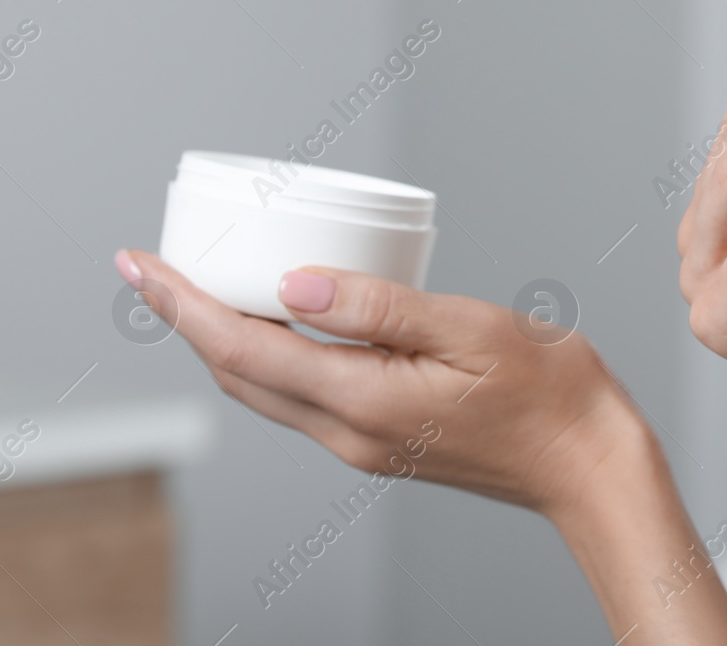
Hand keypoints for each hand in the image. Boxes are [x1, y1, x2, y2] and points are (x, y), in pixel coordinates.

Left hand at [116, 249, 642, 516]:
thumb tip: (291, 283)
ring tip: (204, 285)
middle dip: (185, 319)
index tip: (139, 263)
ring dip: (222, 338)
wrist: (587, 463)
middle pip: (237, 373)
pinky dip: (269, 353)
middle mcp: (348, 432)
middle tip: (156, 265)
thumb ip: (377, 308)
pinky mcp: (379, 439)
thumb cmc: (549, 394)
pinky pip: (301, 393)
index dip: (182, 304)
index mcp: (364, 402)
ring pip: (264, 387)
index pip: (242, 349)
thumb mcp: (469, 331)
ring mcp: (361, 443)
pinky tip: (282, 320)